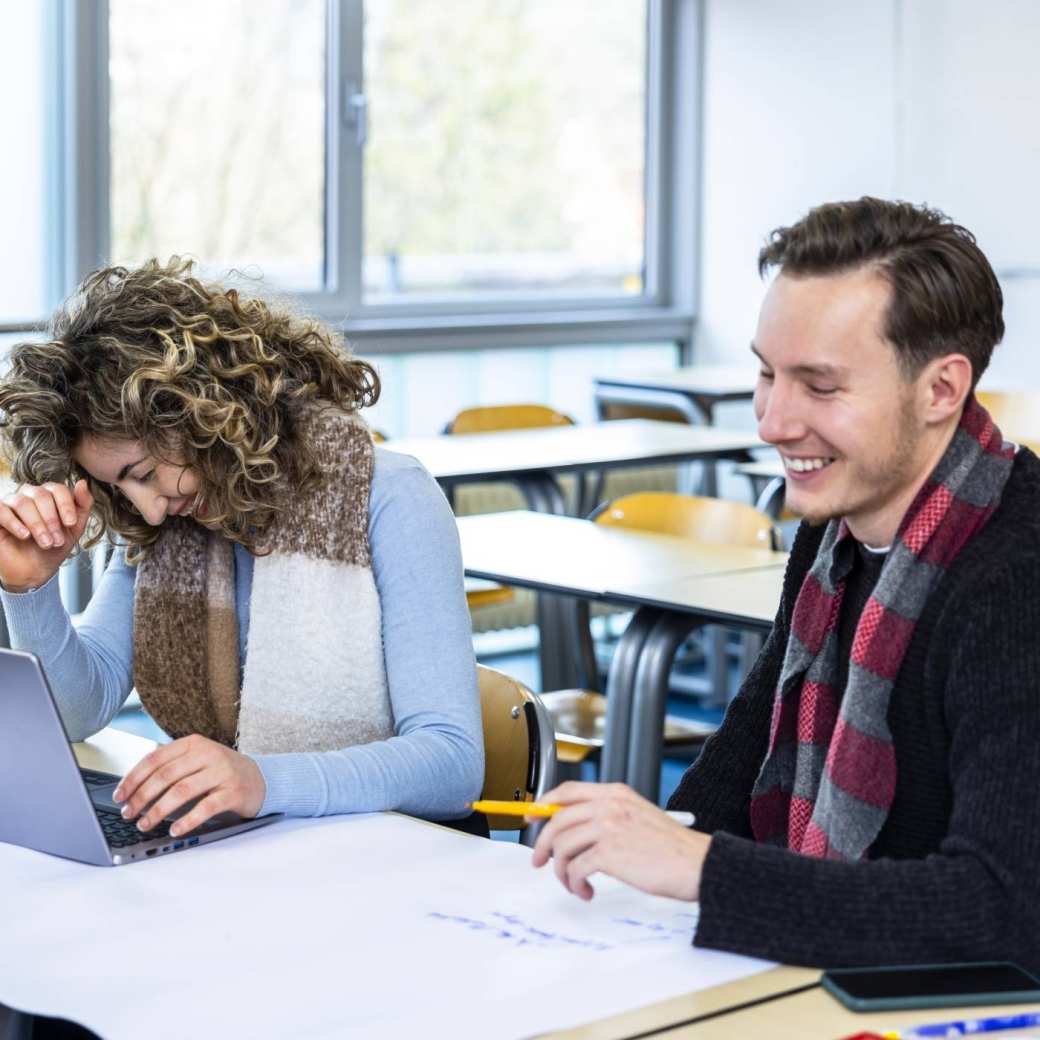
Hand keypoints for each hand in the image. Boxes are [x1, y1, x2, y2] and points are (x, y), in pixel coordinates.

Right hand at [0, 479, 92, 591]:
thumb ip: (83, 505)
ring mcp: (10, 503)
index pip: (58, 489)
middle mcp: (28, 494)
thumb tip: (82, 482)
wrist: (34, 570)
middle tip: (57, 540)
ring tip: (45, 543)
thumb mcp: (75, 528)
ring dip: (37, 525)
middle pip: (41, 495)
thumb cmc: (53, 546)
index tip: (71, 524)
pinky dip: (15, 523)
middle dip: (52, 520)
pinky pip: (2, 510)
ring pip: (23, 503)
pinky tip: (25, 535)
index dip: (66, 505)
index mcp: (49, 494)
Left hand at [113, 733, 266, 836]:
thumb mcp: (197, 759)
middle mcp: (208, 754)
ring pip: (182, 791)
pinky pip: (205, 807)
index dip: (133, 778)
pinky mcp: (233, 791)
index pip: (155, 758)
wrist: (260, 779)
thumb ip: (171, 763)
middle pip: (165, 775)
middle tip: (128, 813)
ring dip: (158, 810)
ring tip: (145, 824)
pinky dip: (186, 821)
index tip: (120, 795)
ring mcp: (222, 772)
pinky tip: (174, 830)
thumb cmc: (221, 771)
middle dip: (142, 797)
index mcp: (193, 744)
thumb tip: (133, 781)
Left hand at [530, 781, 710, 901]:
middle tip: (540, 862)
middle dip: (543, 844)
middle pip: (557, 820)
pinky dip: (575, 884)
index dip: (544, 804)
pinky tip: (587, 891)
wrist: (695, 864)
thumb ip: (607, 816)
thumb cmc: (671, 848)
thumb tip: (572, 829)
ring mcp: (608, 827)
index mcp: (616, 793)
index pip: (567, 791)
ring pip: (562, 846)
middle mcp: (609, 805)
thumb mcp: (637, 817)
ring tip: (575, 884)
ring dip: (562, 872)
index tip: (531, 817)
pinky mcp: (609, 853)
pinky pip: (575, 869)